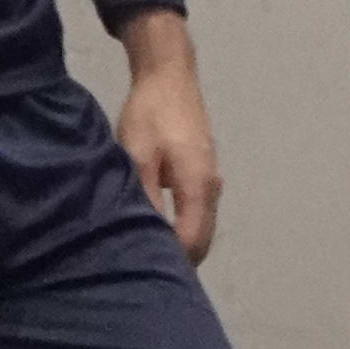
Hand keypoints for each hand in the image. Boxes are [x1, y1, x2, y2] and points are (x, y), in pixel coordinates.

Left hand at [115, 11, 222, 263]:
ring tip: (144, 254)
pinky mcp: (203, 174)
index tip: (142, 273)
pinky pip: (196, 214)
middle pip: (201, 241)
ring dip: (179, 245)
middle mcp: (212, 189)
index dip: (171, 262)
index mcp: (198, 187)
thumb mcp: (137, 156)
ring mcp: (211, 181)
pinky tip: (155, 230)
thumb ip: (144, 198)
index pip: (192, 243)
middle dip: (177, 260)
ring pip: (200, 228)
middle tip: (140, 271)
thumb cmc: (150, 114)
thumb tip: (146, 239)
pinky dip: (180, 228)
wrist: (169, 75)